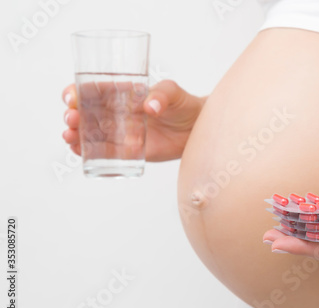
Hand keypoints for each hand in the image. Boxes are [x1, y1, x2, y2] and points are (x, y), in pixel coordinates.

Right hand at [62, 80, 206, 161]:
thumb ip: (162, 95)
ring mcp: (121, 133)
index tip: (71, 98)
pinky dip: (89, 153)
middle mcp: (117, 113)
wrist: (197, 128)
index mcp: (122, 93)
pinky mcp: (129, 152)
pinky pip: (105, 154)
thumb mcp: (173, 93)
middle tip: (72, 120)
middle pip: (86, 113)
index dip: (76, 92)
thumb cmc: (184, 105)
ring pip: (90, 134)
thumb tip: (150, 106)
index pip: (93, 90)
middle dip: (73, 116)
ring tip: (70, 137)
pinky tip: (79, 152)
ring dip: (75, 135)